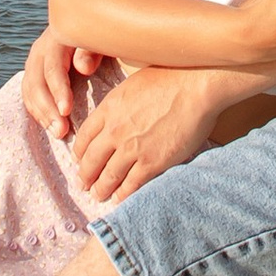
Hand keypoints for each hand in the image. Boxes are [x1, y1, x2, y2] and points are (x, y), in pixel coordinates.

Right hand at [23, 25, 106, 140]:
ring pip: (30, 90)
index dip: (58, 90)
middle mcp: (41, 50)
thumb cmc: (100, 37)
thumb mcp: (100, 39)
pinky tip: (49, 125)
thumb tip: (82, 68)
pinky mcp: (34, 73)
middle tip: (61, 131)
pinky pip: (29, 94)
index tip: (66, 111)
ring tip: (57, 133)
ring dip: (41, 114)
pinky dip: (37, 111)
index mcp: (57, 39)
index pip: (53, 68)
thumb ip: (92, 51)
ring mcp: (35, 61)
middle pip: (36, 82)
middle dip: (47, 109)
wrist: (89, 28)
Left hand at [69, 67, 236, 206]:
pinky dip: (123, 195)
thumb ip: (120, 103)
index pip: (84, 137)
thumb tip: (117, 113)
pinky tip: (120, 199)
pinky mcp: (152, 162)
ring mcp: (132, 149)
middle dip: (86, 176)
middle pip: (91, 161)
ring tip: (99, 195)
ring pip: (108, 177)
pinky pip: (131, 185)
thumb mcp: (133, 84)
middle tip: (84, 184)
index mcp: (108, 109)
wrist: (195, 86)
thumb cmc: (171, 77)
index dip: (79, 152)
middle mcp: (114, 131)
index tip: (80, 160)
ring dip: (101, 189)